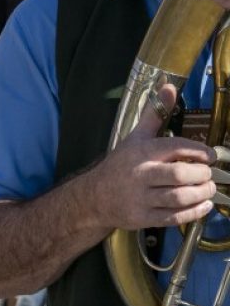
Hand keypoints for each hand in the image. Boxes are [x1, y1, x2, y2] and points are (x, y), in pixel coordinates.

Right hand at [92, 83, 215, 229]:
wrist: (95, 196)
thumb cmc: (120, 164)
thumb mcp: (135, 137)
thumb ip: (155, 114)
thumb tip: (169, 87)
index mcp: (140, 152)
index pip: (174, 147)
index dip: (198, 151)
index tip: (209, 155)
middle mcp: (140, 174)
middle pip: (179, 174)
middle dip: (202, 175)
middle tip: (208, 174)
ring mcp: (141, 197)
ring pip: (179, 197)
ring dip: (201, 194)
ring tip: (208, 189)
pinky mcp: (144, 217)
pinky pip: (175, 217)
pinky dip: (194, 212)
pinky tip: (202, 205)